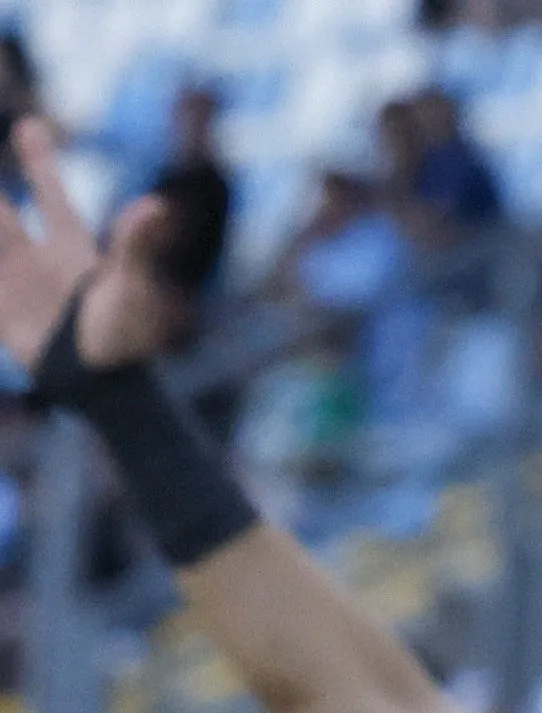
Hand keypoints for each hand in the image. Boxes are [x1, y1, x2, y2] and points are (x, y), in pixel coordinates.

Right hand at [0, 122, 195, 375]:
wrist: (101, 385)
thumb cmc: (125, 337)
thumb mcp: (130, 287)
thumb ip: (135, 247)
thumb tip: (156, 205)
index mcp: (72, 247)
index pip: (50, 193)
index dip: (40, 162)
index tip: (33, 126)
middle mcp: (40, 258)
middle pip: (3, 209)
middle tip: (7, 139)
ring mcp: (16, 282)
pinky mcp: (2, 310)